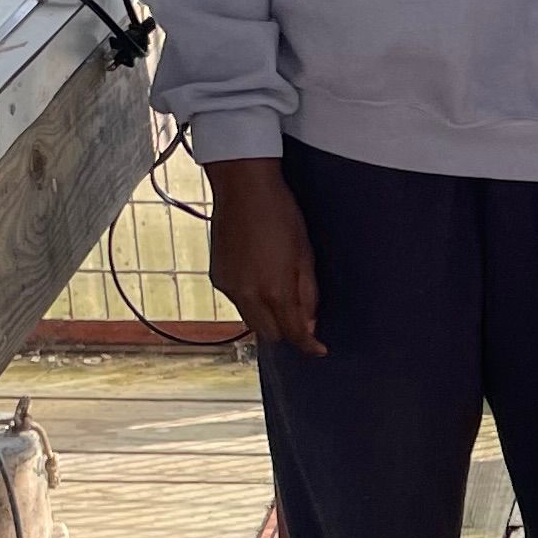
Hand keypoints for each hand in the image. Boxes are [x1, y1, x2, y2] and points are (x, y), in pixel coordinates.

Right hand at [207, 155, 322, 354]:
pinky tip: (259, 275)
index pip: (292, 334)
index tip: (319, 350)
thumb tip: (309, 323)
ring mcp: (229, 287)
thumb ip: (307, 293)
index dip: (308, 346)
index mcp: (274, 290)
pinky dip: (251, 298)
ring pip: (251, 319)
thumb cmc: (281, 214)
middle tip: (301, 320)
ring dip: (267, 315)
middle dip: (286, 332)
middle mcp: (247, 295)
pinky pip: (238, 301)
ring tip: (278, 290)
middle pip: (269, 334)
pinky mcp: (218, 277)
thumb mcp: (305, 254)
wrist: (243, 188)